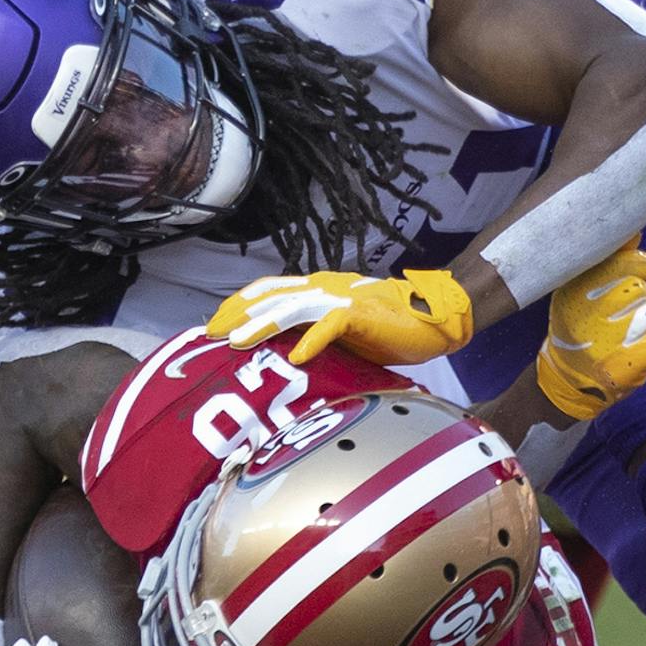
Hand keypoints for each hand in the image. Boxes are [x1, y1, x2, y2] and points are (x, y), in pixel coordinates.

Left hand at [206, 269, 473, 365]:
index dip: (238, 304)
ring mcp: (341, 299)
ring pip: (293, 308)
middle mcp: (323, 288)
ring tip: (238, 342)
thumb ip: (311, 336)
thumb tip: (279, 356)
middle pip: (271, 296)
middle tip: (211, 333)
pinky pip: (332, 325)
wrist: (434, 316)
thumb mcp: (339, 334)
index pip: (267, 291)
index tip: (213, 324)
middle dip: (238, 314)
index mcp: (316, 290)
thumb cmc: (387, 330)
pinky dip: (313, 341)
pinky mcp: (362, 314)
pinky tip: (297, 357)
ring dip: (263, 325)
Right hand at [536, 241, 645, 421]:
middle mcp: (586, 317)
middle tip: (626, 312)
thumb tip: (633, 232)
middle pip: (638, 289)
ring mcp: (606, 344)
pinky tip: (640, 349)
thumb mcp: (578, 293)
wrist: (565, 382)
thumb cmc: (577, 329)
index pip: (621, 265)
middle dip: (640, 298)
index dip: (642, 264)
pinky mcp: (625, 367)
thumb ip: (607, 263)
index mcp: (574, 295)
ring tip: (628, 334)